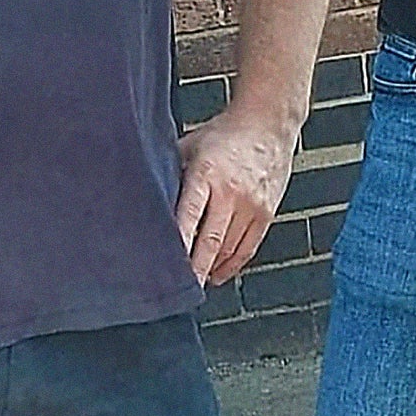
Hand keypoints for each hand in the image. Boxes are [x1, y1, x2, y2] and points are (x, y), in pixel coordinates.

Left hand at [175, 106, 300, 286]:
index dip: (176, 247)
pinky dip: (231, 265)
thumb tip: (146, 203)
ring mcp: (252, 204)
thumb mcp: (190, 147)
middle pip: (210, 243)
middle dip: (193, 271)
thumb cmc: (225, 133)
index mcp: (207, 174)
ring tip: (193, 281)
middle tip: (177, 293)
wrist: (269, 122)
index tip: (163, 271)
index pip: (188, 217)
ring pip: (228, 251)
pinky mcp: (267, 212)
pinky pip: (248, 249)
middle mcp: (231, 192)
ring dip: (210, 270)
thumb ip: (171, 175)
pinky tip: (217, 273)